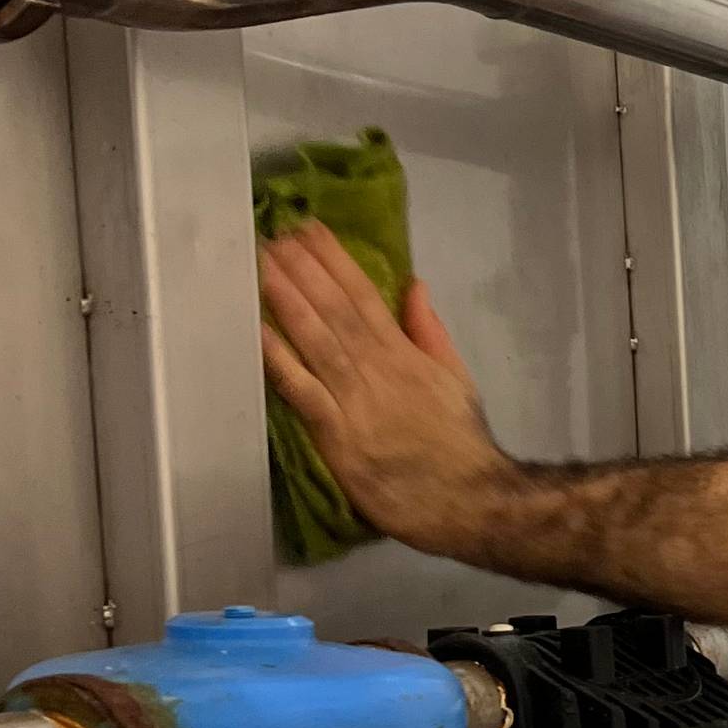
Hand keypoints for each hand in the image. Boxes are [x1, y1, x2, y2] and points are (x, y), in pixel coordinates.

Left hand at [259, 223, 514, 561]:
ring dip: (287, 301)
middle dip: (302, 269)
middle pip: (334, 310)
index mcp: (403, 353)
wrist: (470, 498)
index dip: (334, 260)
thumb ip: (430, 331)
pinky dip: (281, 361)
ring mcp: (356, 400)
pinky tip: (256, 333)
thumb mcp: (455, 377)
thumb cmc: (459, 443)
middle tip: (270, 234)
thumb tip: (414, 284)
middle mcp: (377, 368)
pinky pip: (303, 392)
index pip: (364, 296)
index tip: (309, 229)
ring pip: (316, 340)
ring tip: (259, 266)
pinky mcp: (339, 436)